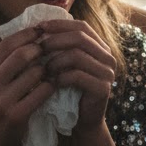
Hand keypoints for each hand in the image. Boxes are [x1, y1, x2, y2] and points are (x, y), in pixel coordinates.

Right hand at [0, 27, 55, 145]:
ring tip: (56, 66)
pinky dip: (51, 86)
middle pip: (21, 55)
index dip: (26, 34)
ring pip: (34, 73)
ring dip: (49, 68)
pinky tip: (55, 84)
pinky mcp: (16, 116)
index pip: (6, 44)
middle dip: (40, 49)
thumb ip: (3, 63)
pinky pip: (41, 93)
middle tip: (52, 48)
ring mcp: (1, 102)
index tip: (41, 30)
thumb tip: (29, 35)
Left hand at [36, 19, 116, 134]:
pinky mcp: (103, 88)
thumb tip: (38, 26)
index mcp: (100, 47)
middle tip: (37, 48)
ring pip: (77, 55)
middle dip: (55, 40)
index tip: (39, 27)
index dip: (60, 24)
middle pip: (80, 37)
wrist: (82, 121)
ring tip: (43, 69)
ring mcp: (108, 73)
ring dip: (55, 61)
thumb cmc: (69, 90)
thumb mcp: (64, 64)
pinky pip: (77, 75)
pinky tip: (51, 82)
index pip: (81, 26)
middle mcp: (108, 57)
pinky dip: (60, 77)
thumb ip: (60, 46)